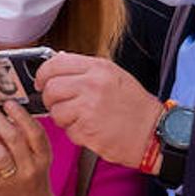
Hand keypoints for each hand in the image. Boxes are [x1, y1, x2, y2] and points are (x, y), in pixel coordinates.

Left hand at [0, 98, 58, 195]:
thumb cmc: (30, 174)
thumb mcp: (36, 155)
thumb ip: (26, 135)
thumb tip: (5, 105)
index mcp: (43, 156)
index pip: (35, 132)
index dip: (21, 116)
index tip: (7, 101)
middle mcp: (30, 168)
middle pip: (13, 138)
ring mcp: (13, 180)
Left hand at [35, 52, 164, 168]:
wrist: (153, 133)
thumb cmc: (135, 106)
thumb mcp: (114, 75)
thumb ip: (86, 69)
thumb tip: (58, 62)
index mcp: (98, 68)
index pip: (55, 63)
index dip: (43, 74)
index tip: (41, 82)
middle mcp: (92, 85)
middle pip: (51, 88)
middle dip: (50, 99)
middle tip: (58, 104)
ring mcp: (89, 108)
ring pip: (56, 112)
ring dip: (62, 118)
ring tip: (80, 119)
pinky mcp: (88, 130)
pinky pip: (67, 131)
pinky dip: (75, 133)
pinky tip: (90, 130)